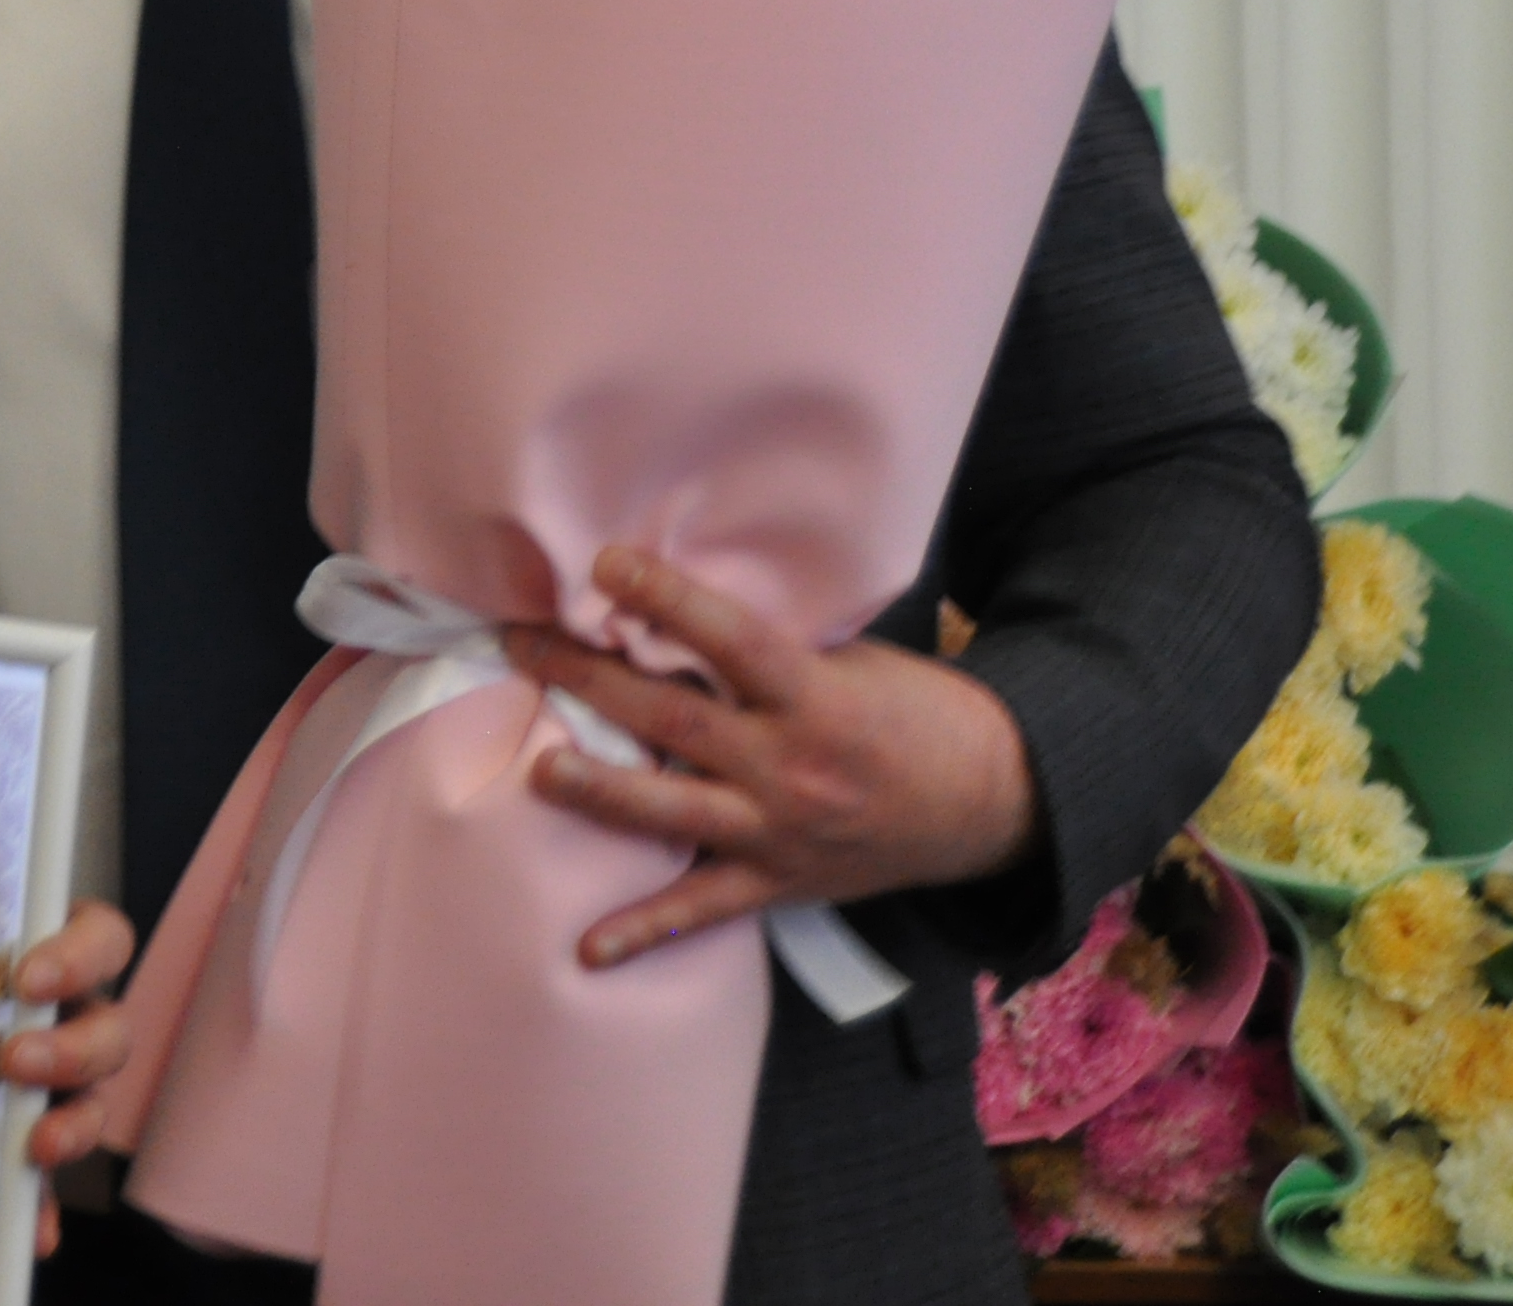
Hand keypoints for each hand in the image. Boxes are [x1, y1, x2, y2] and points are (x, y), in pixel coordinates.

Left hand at [0, 899, 138, 1258]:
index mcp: (52, 953)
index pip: (100, 939)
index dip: (77, 956)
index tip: (25, 977)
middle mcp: (70, 1017)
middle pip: (109, 1031)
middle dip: (70, 1050)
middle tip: (13, 1062)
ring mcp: (61, 1084)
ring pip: (94, 1105)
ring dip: (72, 1127)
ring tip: (33, 1145)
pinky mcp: (35, 1140)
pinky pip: (54, 1180)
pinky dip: (43, 1206)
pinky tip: (32, 1233)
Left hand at [501, 543, 1036, 970]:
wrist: (991, 802)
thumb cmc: (919, 713)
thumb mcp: (855, 662)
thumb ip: (772, 652)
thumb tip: (676, 616)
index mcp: (815, 698)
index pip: (731, 640)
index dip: (668, 599)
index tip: (604, 564)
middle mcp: (789, 768)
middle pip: (674, 720)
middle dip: (590, 679)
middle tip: (521, 646)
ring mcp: (779, 832)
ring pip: (673, 813)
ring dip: (600, 790)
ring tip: (539, 770)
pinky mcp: (778, 883)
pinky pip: (701, 912)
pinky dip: (645, 932)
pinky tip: (588, 948)